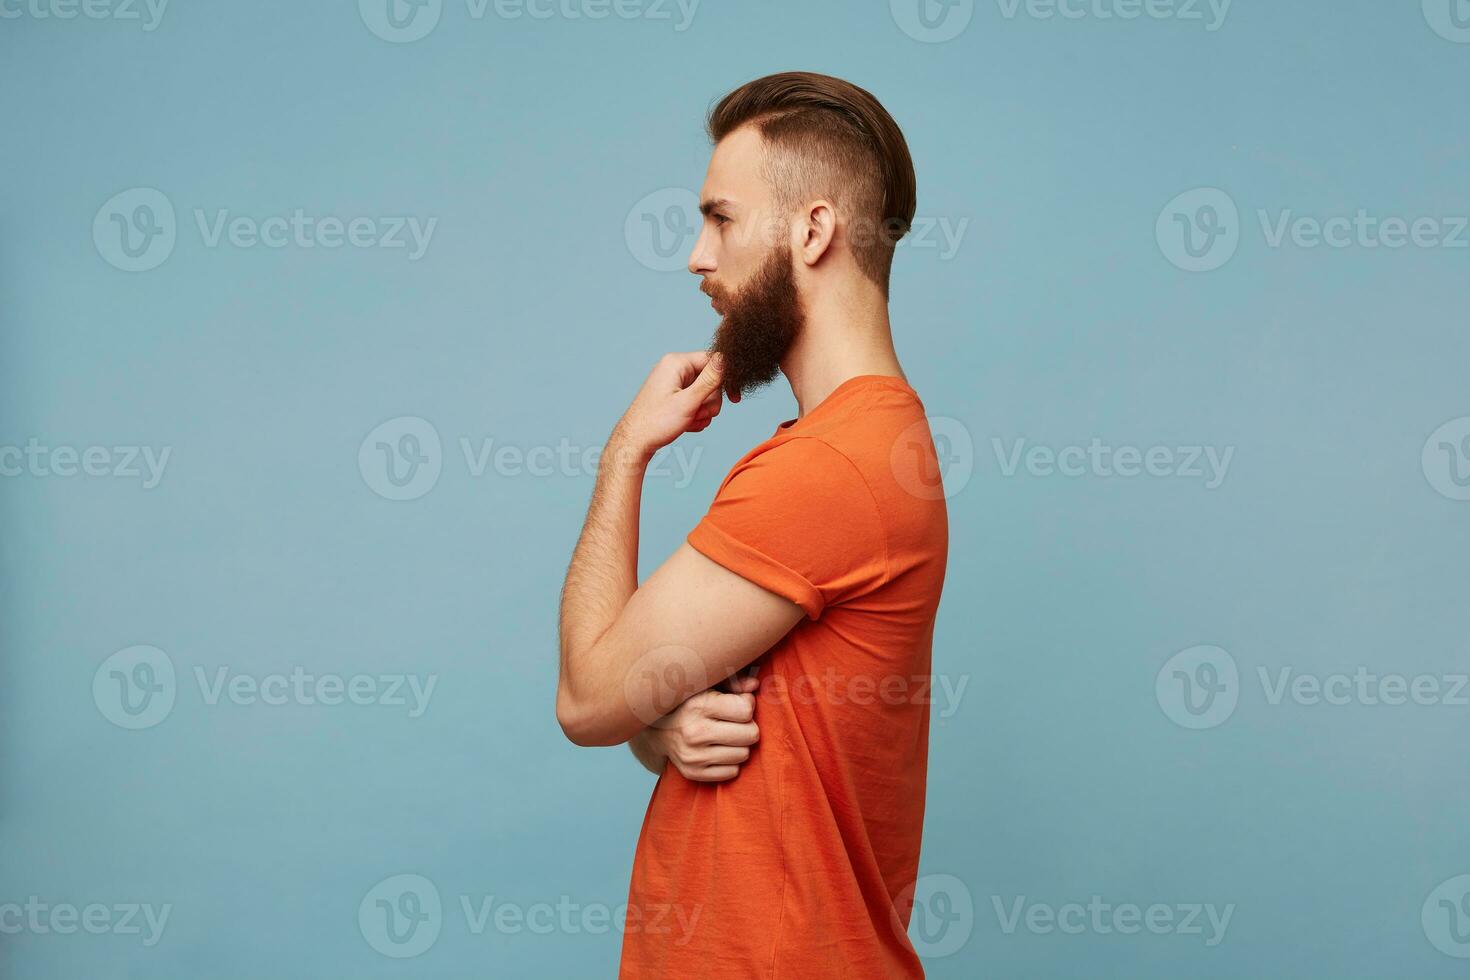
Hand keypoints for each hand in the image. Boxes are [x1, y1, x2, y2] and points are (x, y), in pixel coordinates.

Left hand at [612, 351, 724, 459]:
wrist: (634, 443)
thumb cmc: (656, 423)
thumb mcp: (689, 401)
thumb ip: (710, 380)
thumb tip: (726, 358)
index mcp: (676, 363)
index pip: (713, 360)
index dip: (726, 378)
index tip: (735, 398)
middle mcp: (674, 369)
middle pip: (710, 379)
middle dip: (709, 401)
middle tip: (698, 414)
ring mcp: (673, 383)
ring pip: (704, 393)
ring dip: (702, 411)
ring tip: (689, 421)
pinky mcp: (673, 396)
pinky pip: (695, 402)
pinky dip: (695, 415)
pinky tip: (686, 425)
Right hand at [646, 673, 760, 782]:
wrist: (656, 729)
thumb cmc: (690, 701)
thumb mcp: (707, 684)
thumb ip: (733, 681)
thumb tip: (754, 685)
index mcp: (698, 705)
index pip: (745, 709)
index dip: (747, 703)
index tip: (738, 701)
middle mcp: (694, 732)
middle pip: (750, 734)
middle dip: (748, 726)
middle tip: (736, 721)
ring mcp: (693, 756)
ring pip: (744, 754)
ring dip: (740, 745)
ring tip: (727, 735)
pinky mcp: (693, 773)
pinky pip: (732, 772)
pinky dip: (730, 762)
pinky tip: (719, 749)